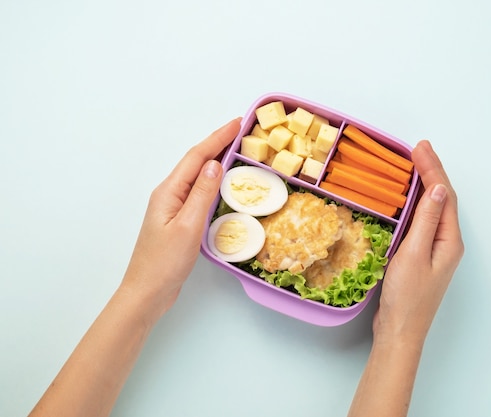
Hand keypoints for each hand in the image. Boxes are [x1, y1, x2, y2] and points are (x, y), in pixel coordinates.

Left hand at [120, 118, 240, 316]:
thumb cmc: (165, 263)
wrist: (147, 292)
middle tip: (241, 131)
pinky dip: (213, 182)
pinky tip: (223, 183)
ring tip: (236, 150)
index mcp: (169, 192)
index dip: (218, 138)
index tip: (237, 123)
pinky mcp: (178, 220)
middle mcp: (169, 194)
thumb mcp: (188, 227)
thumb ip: (201, 194)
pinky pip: (198, 192)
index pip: (197, 157)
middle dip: (218, 143)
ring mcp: (172, 207)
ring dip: (216, 160)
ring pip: (197, 176)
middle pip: (195, 162)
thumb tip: (215, 164)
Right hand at [373, 140, 463, 343]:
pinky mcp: (421, 256)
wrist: (400, 330)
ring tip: (414, 164)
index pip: (444, 196)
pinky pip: (422, 221)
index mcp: (449, 240)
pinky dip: (415, 204)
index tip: (419, 148)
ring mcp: (435, 250)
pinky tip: (407, 198)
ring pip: (433, 209)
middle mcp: (446, 242)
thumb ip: (426, 221)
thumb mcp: (414, 254)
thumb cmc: (407, 297)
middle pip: (442, 199)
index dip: (433, 169)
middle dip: (431, 172)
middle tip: (418, 148)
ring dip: (424, 185)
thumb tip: (437, 189)